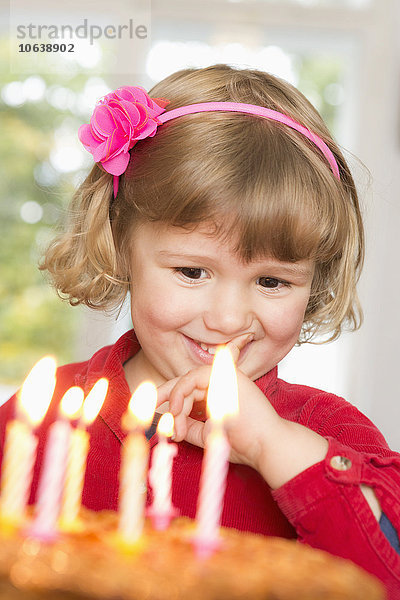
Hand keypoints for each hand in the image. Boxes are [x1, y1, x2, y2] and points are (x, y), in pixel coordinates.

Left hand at [156, 333, 281, 472]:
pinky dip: (179, 394)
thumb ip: (188, 424)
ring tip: (179, 429)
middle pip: (184, 382)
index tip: (155, 408)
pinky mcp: (223, 374)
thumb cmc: (242, 443)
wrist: (264, 446)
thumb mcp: (207, 434)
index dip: (169, 395)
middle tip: (153, 413)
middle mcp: (221, 380)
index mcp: (219, 392)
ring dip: (176, 404)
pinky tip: (178, 411)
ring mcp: (224, 375)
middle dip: (165, 396)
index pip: (189, 388)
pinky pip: (190, 378)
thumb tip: (166, 421)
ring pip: (185, 381)